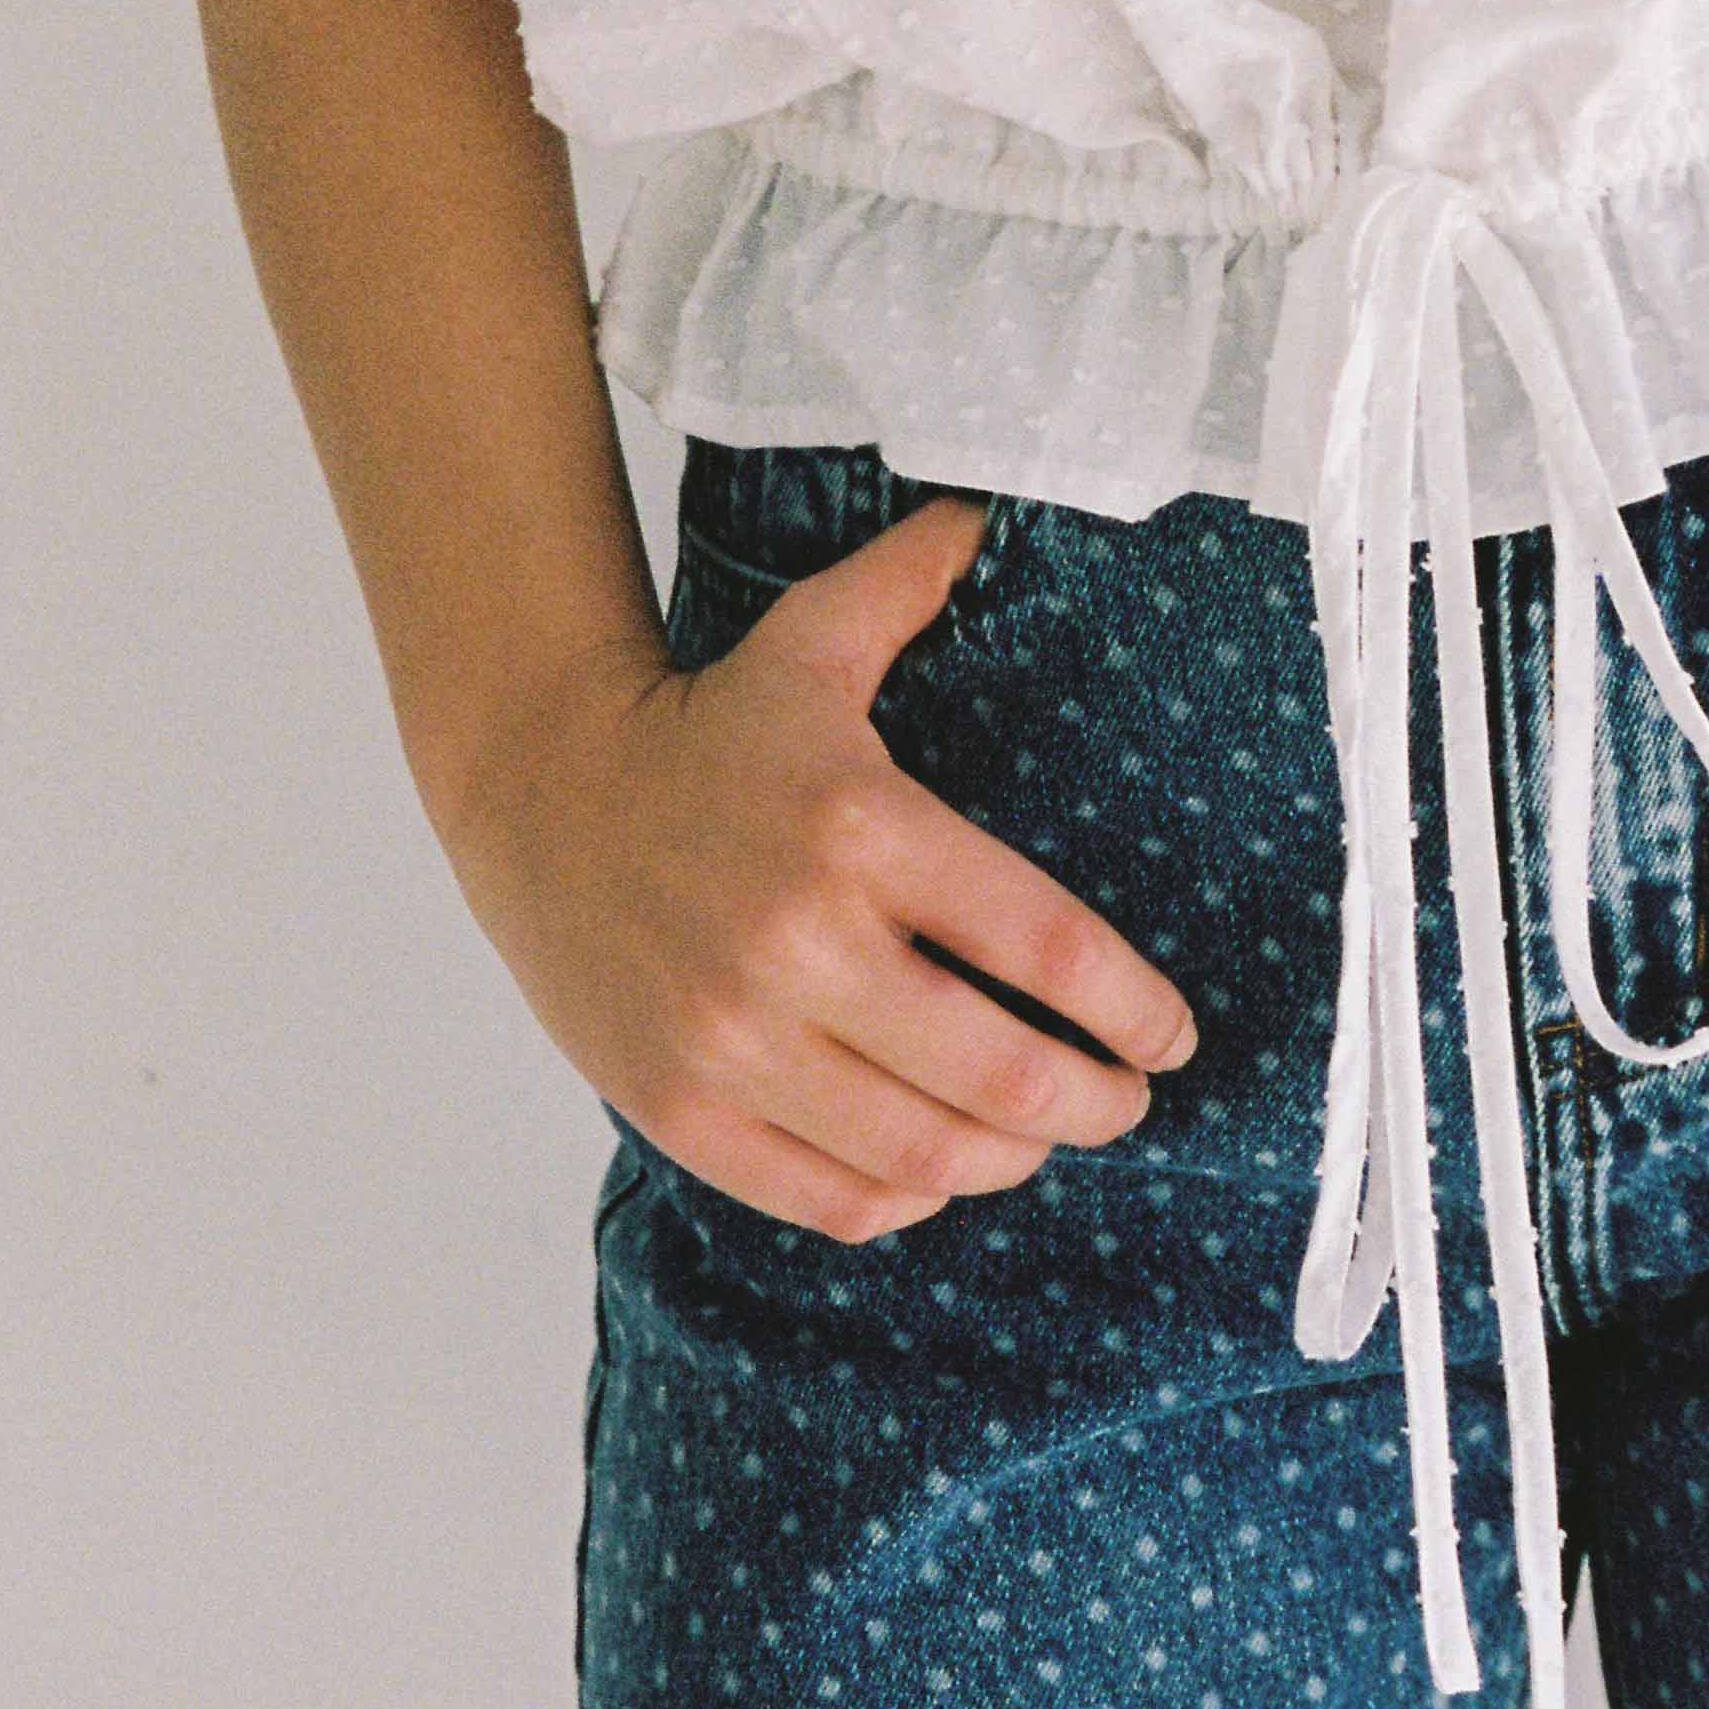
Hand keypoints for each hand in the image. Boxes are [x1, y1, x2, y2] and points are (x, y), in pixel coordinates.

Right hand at [438, 494, 1197, 1237]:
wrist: (535, 788)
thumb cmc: (704, 726)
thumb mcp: (809, 639)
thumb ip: (912, 578)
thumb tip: (990, 509)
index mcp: (860, 828)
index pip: (1045, 949)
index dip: (1133, 1011)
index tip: (1173, 1036)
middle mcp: (800, 943)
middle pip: (1002, 1073)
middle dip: (1094, 1104)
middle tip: (1126, 1100)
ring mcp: (734, 1039)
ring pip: (923, 1154)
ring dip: (1009, 1160)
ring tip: (1040, 1137)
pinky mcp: (681, 1106)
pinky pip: (827, 1196)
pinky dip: (903, 1198)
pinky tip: (935, 1170)